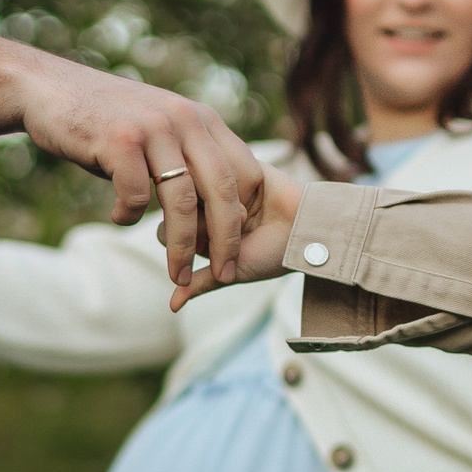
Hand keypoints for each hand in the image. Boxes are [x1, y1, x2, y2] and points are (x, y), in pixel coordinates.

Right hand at [5, 56, 266, 287]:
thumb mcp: (157, 130)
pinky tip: (117, 216)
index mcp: (201, 119)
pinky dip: (129, 216)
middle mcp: (185, 119)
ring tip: (179, 276)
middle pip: (223, 190)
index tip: (236, 248)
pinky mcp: (119, 140)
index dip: (244, 215)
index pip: (245, 172)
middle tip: (227, 275)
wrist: (47, 87)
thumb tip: (213, 214)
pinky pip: (136, 196)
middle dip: (227, 240)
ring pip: (182, 201)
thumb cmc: (104, 120)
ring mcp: (153, 128)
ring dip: (181, 247)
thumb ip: (186, 160)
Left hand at [170, 163, 300, 309]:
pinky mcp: (234, 164)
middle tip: (237, 231)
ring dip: (221, 207)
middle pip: (176, 210)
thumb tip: (173, 306)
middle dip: (204, 225)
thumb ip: (201, 284)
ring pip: (192, 189)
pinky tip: (253, 195)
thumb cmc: (271, 255)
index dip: (188, 242)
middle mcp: (205, 209)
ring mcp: (217, 186)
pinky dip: (233, 189)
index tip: (219, 248)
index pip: (166, 233)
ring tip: (248, 214)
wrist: (305, 229)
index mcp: (201, 233)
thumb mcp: (232, 273)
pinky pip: (214, 171)